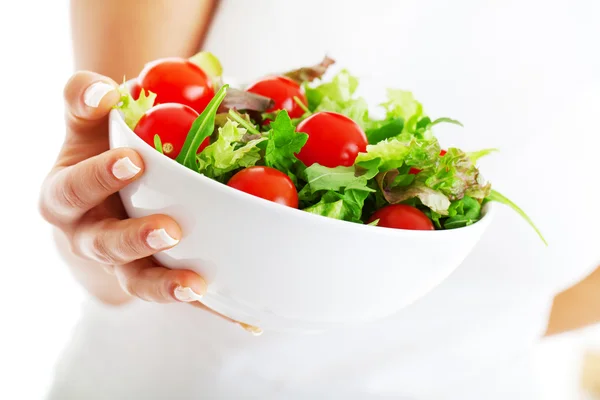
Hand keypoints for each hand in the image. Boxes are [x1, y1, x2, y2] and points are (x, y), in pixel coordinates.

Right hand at [39, 71, 260, 334]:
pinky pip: (184, 298)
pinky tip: (247, 318)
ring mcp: (125, 264)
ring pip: (139, 281)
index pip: (73, 190)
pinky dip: (213, 309)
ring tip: (196, 284)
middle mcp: (91, 237)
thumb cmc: (96, 157)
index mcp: (68, 199)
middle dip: (135, 238)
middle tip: (169, 228)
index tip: (131, 161)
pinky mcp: (159, 280)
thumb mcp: (84, 127)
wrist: (101, 202)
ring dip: (167, 285)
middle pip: (105, 245)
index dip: (98, 178)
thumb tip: (105, 88)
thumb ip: (85, 101)